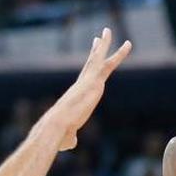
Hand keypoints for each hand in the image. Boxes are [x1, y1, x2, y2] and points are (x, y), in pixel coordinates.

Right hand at [43, 28, 131, 150]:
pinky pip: (104, 63)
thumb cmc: (59, 134)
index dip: (91, 66)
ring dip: (105, 44)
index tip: (93, 56)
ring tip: (108, 30)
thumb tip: (70, 144)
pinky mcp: (93, 82)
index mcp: (79, 94)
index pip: (86, 77)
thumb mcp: (68, 137)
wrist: (57, 127)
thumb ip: (71, 139)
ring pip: (98, 59)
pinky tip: (118, 42)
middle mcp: (83, 85)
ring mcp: (88, 82)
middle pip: (92, 63)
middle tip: (100, 37)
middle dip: (97, 50)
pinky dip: (112, 52)